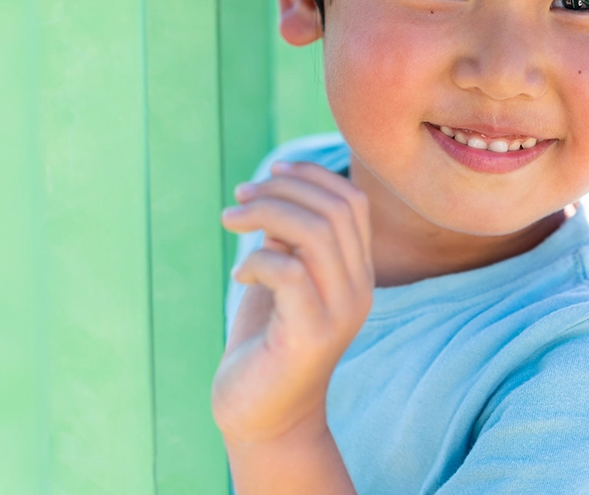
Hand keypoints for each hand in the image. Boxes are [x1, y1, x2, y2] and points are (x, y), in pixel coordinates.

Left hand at [213, 161, 373, 445]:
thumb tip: (276, 191)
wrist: (263, 417)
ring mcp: (340, 313)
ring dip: (265, 213)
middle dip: (283, 189)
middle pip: (336, 210)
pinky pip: (290, 272)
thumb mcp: (281, 279)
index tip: (272, 171)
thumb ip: (289, 239)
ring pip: (316, 233)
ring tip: (229, 220)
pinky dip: (257, 260)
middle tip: (239, 196)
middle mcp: (359, 289)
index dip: (313, 176)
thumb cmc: (265, 344)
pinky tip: (239, 276)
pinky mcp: (311, 336)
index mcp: (357, 272)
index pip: (353, 202)